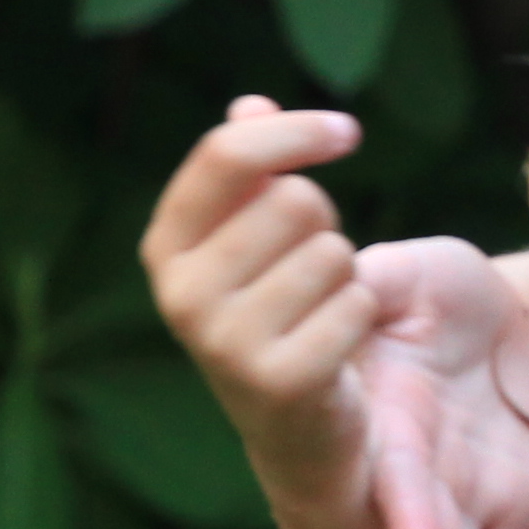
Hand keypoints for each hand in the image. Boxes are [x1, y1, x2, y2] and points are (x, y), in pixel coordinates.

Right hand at [143, 99, 376, 503]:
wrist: (299, 424)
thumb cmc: (278, 308)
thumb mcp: (251, 234)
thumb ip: (249, 168)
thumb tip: (251, 104)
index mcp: (166, 246)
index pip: (227, 154)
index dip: (294, 131)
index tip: (347, 132)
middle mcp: (181, 294)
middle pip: (295, 199)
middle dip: (323, 223)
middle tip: (308, 267)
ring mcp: (223, 344)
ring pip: (332, 251)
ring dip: (345, 274)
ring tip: (317, 309)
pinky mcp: (279, 382)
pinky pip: (356, 303)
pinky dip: (362, 314)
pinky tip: (336, 345)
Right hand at [344, 233, 528, 528]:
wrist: (491, 313)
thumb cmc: (436, 289)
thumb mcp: (413, 274)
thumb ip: (383, 284)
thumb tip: (350, 276)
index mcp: (393, 414)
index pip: (399, 470)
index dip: (404, 512)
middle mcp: (421, 469)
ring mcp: (461, 497)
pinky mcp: (505, 509)